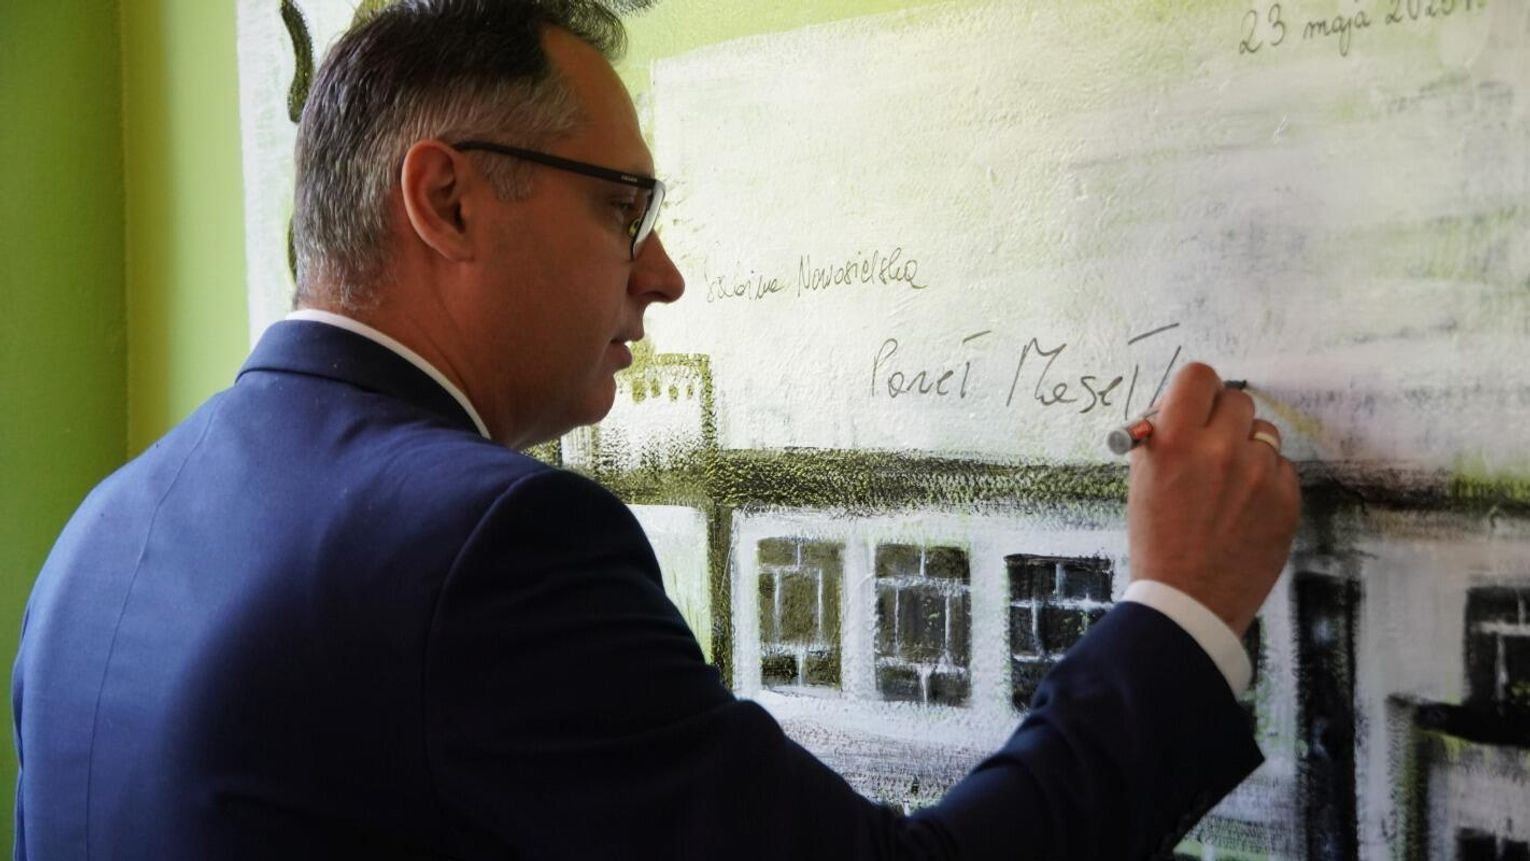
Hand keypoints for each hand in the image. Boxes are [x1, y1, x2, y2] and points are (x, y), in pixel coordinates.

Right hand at [1126, 362, 1300, 636]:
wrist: (1188, 602)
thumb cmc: (1158, 543)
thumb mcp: (1143, 481)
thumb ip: (1163, 438)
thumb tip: (1180, 409)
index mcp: (1175, 441)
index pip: (1199, 377)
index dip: (1198, 390)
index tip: (1197, 405)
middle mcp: (1220, 449)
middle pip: (1237, 400)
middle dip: (1224, 420)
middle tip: (1213, 448)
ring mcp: (1259, 473)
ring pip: (1264, 434)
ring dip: (1249, 449)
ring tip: (1230, 486)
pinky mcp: (1287, 498)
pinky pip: (1281, 468)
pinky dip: (1266, 481)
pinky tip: (1246, 509)